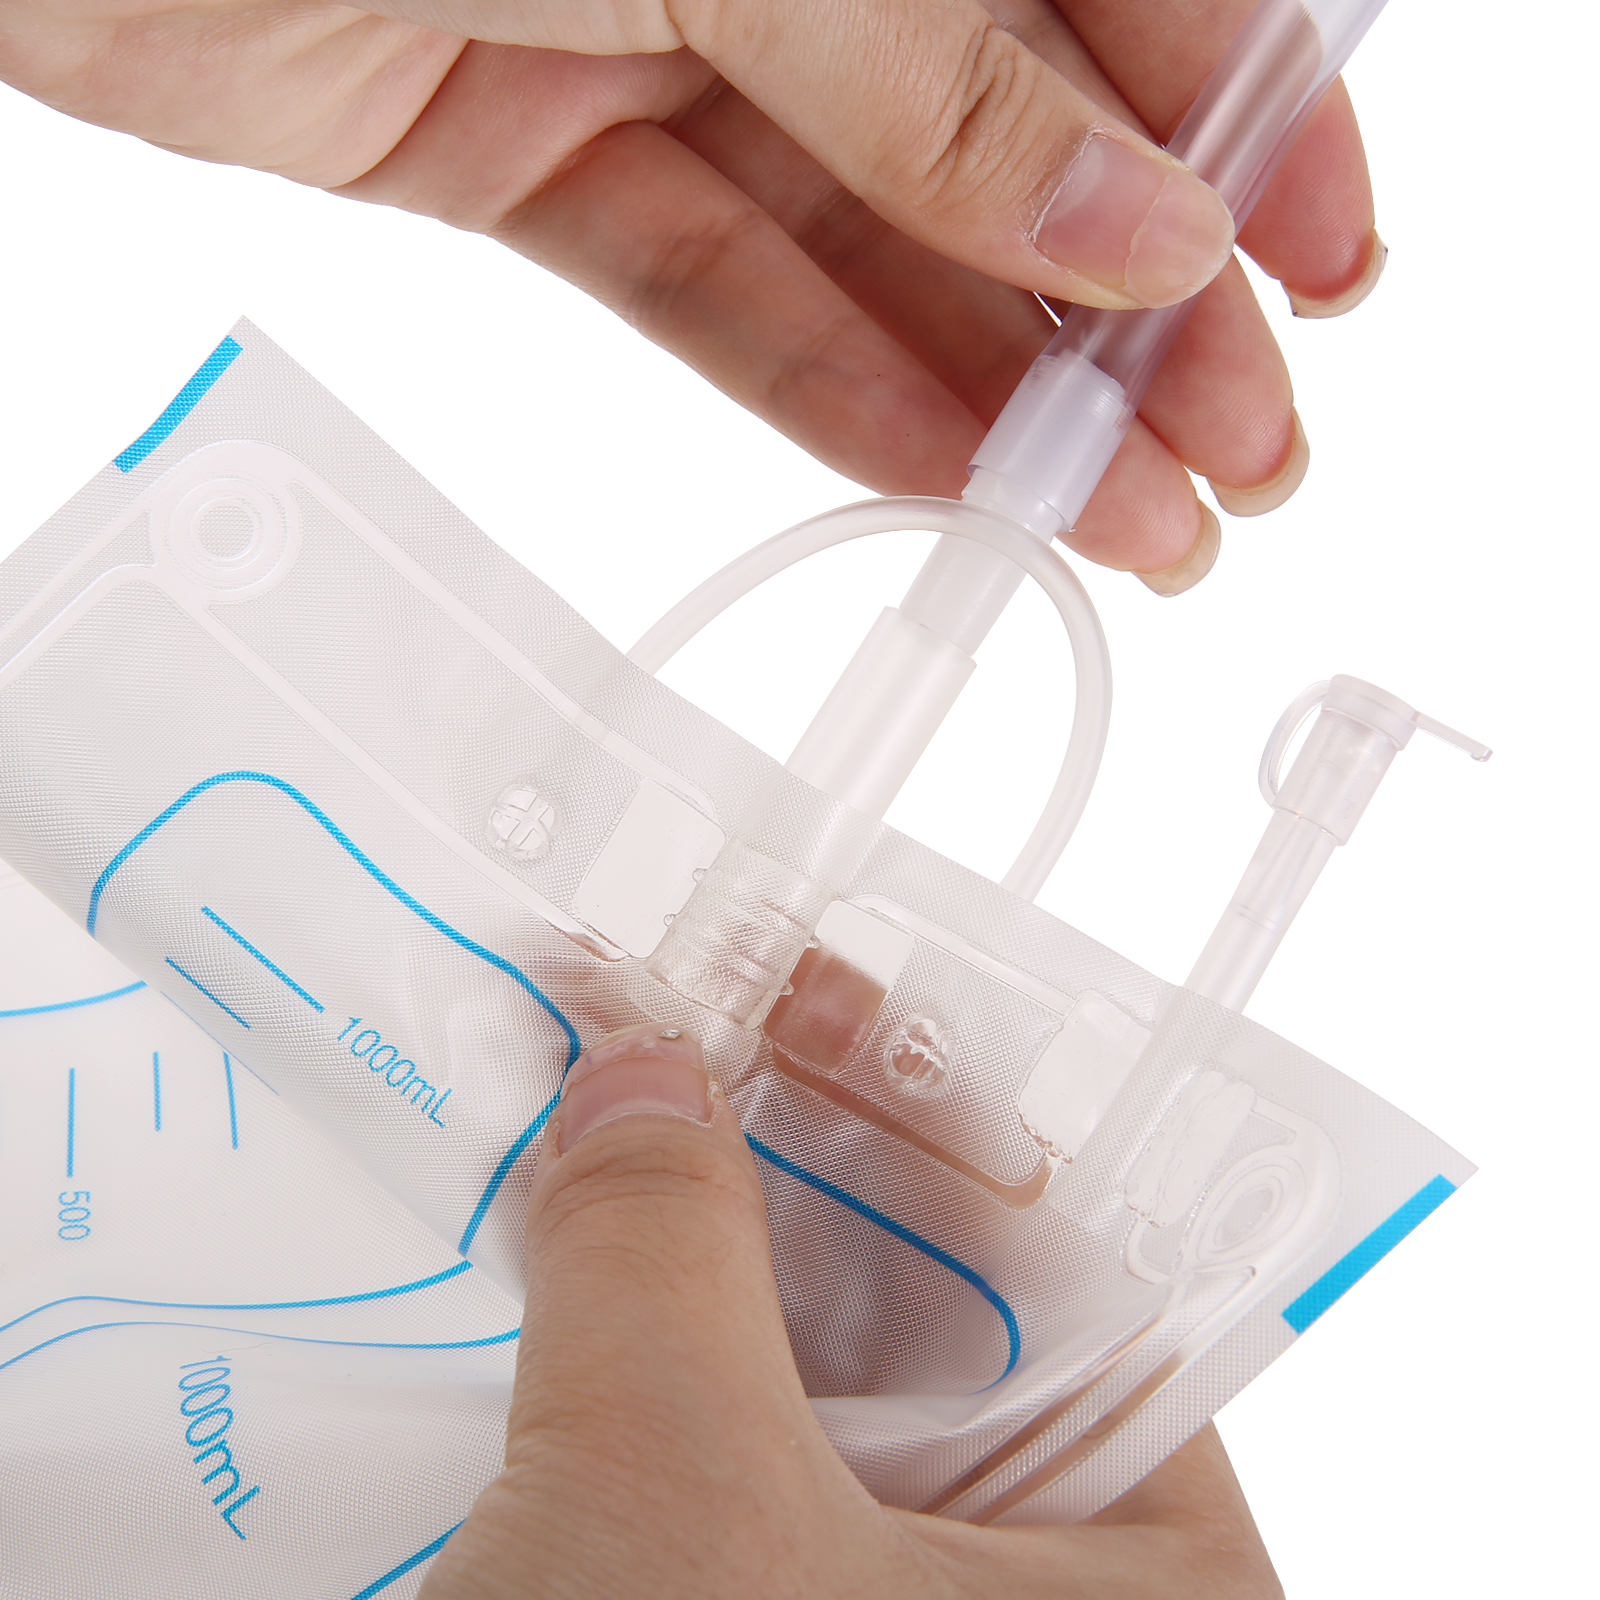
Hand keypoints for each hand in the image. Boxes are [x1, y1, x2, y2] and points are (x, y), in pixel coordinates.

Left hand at [1, 3, 1380, 587]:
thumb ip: (941, 79)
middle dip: (1139, 302)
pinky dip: (822, 385)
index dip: (1238, 123)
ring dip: (1003, 385)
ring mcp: (644, 20)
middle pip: (1006, 127)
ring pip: (869, 234)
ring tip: (1126, 525)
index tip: (1327, 270)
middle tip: (1242, 454)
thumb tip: (1148, 220)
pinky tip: (944, 477)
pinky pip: (707, 281)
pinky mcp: (523, 138)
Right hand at [416, 1023, 1282, 1597]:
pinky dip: (648, 1328)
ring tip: (595, 1073)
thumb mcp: (679, 1507)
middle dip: (789, 1140)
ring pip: (814, 1362)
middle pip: (934, 1296)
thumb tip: (639, 1059)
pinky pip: (725, 1437)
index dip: (942, 1098)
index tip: (817, 978)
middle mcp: (1044, 1598)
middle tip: (674, 1000)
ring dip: (698, 1217)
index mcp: (1151, 1581)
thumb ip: (667, 1249)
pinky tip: (563, 1231)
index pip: (1081, 1258)